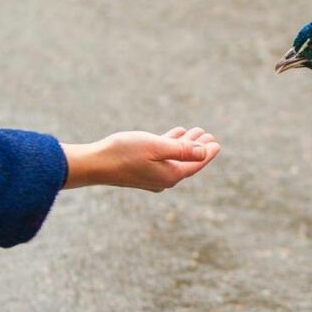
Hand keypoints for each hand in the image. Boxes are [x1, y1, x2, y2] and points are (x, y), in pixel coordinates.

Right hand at [60, 127, 220, 192]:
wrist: (94, 164)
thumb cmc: (124, 153)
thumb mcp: (156, 147)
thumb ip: (181, 149)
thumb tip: (203, 152)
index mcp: (170, 175)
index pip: (195, 164)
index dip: (207, 154)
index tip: (217, 144)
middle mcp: (163, 179)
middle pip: (187, 161)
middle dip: (198, 148)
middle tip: (209, 135)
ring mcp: (151, 175)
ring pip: (174, 157)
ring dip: (185, 144)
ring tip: (195, 132)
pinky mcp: (141, 169)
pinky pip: (162, 156)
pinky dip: (170, 145)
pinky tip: (175, 134)